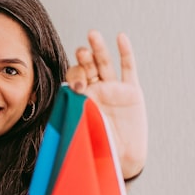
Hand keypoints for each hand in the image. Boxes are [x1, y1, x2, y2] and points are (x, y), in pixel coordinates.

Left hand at [66, 31, 147, 178]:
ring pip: (105, 63)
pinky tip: (120, 37)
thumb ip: (73, 117)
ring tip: (92, 35)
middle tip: (81, 51)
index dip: (75, 77)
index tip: (78, 85)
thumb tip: (62, 107)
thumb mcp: (82, 131)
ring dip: (99, 49)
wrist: (123, 159)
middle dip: (84, 59)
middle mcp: (96, 90)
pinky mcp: (132, 92)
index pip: (74, 78)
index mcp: (81, 99)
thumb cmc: (99, 149)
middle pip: (88, 67)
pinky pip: (128, 68)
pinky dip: (125, 52)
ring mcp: (114, 89)